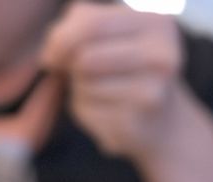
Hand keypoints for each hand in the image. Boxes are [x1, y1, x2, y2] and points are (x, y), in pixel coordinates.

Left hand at [42, 4, 184, 163]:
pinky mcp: (134, 126)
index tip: (53, 56)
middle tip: (90, 75)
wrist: (161, 122)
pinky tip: (108, 114)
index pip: (92, 24)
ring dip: (81, 91)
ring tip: (105, 94)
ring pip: (84, 86)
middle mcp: (161, 58)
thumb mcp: (108, 33)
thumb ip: (77, 26)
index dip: (61, 40)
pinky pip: (87, 114)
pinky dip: (87, 114)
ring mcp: (152, 94)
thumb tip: (51, 54)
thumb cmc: (127, 69)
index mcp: (157, 25)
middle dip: (75, 68)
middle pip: (85, 58)